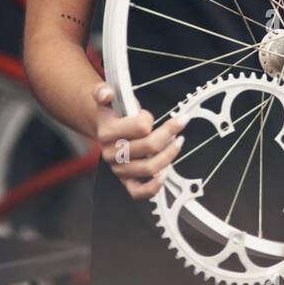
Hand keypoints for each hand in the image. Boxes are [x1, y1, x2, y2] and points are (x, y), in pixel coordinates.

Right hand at [93, 82, 184, 199]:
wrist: (107, 129)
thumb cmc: (114, 114)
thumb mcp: (107, 98)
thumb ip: (104, 92)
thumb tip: (106, 93)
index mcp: (107, 132)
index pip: (140, 127)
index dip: (148, 119)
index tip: (148, 115)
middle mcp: (112, 153)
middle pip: (150, 147)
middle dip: (169, 133)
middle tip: (179, 123)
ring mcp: (120, 169)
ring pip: (150, 168)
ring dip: (170, 154)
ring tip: (178, 142)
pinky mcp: (127, 181)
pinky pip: (140, 192)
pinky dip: (154, 186)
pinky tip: (165, 172)